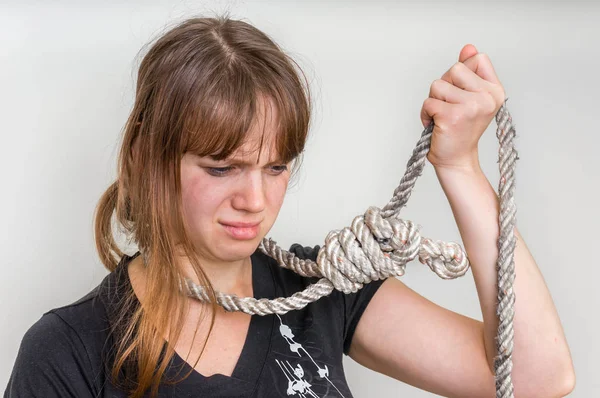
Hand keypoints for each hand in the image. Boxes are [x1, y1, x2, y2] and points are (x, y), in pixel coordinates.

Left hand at [420, 44, 505, 169]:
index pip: (477, 58)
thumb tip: (468, 47)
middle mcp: (487, 98)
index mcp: (495, 90)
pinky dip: (426, 113)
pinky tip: (435, 124)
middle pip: (455, 69)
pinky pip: (428, 102)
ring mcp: (472, 107)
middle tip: (449, 106)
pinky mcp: (453, 116)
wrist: (457, 159)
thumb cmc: (460, 128)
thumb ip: (469, 71)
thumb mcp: (469, 96)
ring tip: (442, 116)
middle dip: (444, 86)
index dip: (462, 73)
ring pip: (438, 85)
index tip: (461, 93)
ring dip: (433, 100)